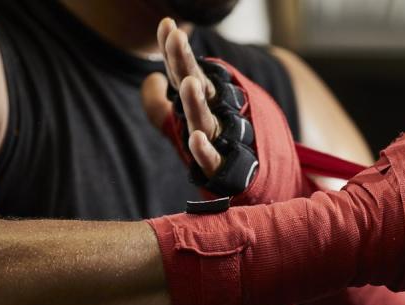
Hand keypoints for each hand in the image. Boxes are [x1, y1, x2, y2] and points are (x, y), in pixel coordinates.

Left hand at [141, 18, 222, 177]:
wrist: (254, 180)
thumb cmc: (215, 149)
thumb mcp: (179, 125)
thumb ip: (158, 105)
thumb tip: (150, 80)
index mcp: (201, 102)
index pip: (183, 72)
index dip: (172, 50)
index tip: (167, 24)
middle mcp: (212, 115)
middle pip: (196, 86)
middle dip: (184, 62)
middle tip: (177, 38)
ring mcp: (219, 140)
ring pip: (205, 119)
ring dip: (196, 102)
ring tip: (188, 83)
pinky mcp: (224, 169)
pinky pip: (212, 159)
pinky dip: (204, 150)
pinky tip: (195, 138)